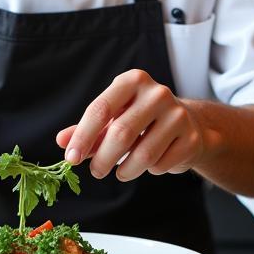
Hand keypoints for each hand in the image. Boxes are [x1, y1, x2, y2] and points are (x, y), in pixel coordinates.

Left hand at [56, 69, 205, 180]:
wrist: (188, 123)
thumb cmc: (141, 119)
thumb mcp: (113, 118)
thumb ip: (86, 129)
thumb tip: (62, 141)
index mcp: (133, 81)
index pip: (101, 109)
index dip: (83, 136)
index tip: (71, 159)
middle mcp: (157, 93)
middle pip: (121, 133)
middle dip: (102, 159)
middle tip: (95, 172)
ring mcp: (178, 115)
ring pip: (143, 154)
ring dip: (125, 170)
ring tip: (120, 172)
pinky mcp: (191, 138)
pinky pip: (161, 165)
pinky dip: (150, 171)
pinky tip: (151, 163)